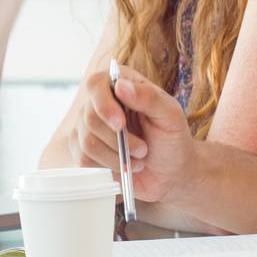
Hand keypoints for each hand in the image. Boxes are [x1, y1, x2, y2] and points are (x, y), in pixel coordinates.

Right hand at [69, 62, 194, 203]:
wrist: (171, 172)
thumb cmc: (172, 138)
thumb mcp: (170, 116)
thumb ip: (148, 98)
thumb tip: (120, 85)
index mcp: (121, 85)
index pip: (96, 84)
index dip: (103, 104)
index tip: (120, 124)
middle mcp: (100, 103)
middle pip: (90, 117)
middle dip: (118, 140)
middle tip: (143, 150)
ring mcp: (88, 127)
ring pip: (87, 142)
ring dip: (116, 157)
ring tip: (138, 159)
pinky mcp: (84, 151)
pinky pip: (84, 159)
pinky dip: (108, 167)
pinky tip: (124, 166)